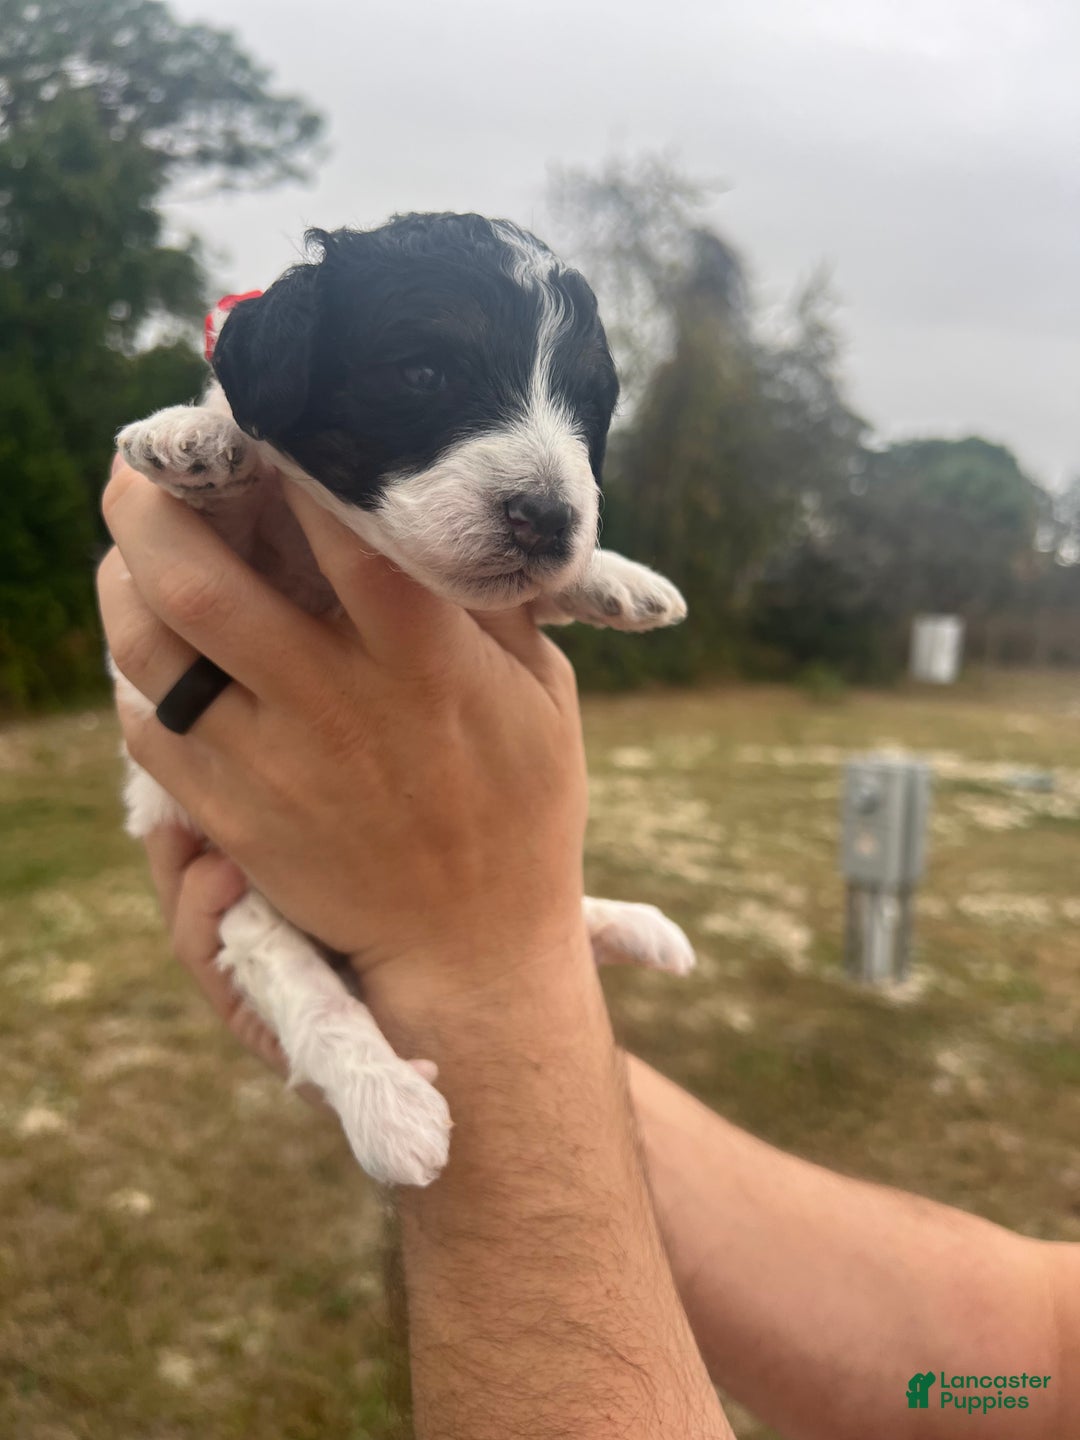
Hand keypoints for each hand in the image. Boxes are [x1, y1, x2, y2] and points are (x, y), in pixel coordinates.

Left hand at [98, 462, 589, 1002]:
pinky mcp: (233, 819)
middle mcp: (335, 703)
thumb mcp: (542, 695)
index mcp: (424, 660)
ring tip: (132, 548)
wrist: (472, 951)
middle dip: (146, 503)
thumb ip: (492, 605)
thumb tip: (446, 518)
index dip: (284, 454)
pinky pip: (149, 729)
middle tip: (138, 462)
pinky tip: (152, 653)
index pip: (338, 527)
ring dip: (120, 582)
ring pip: (150, 653)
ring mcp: (272, 765)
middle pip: (197, 582)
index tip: (259, 415)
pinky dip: (135, 677)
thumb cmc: (521, 812)